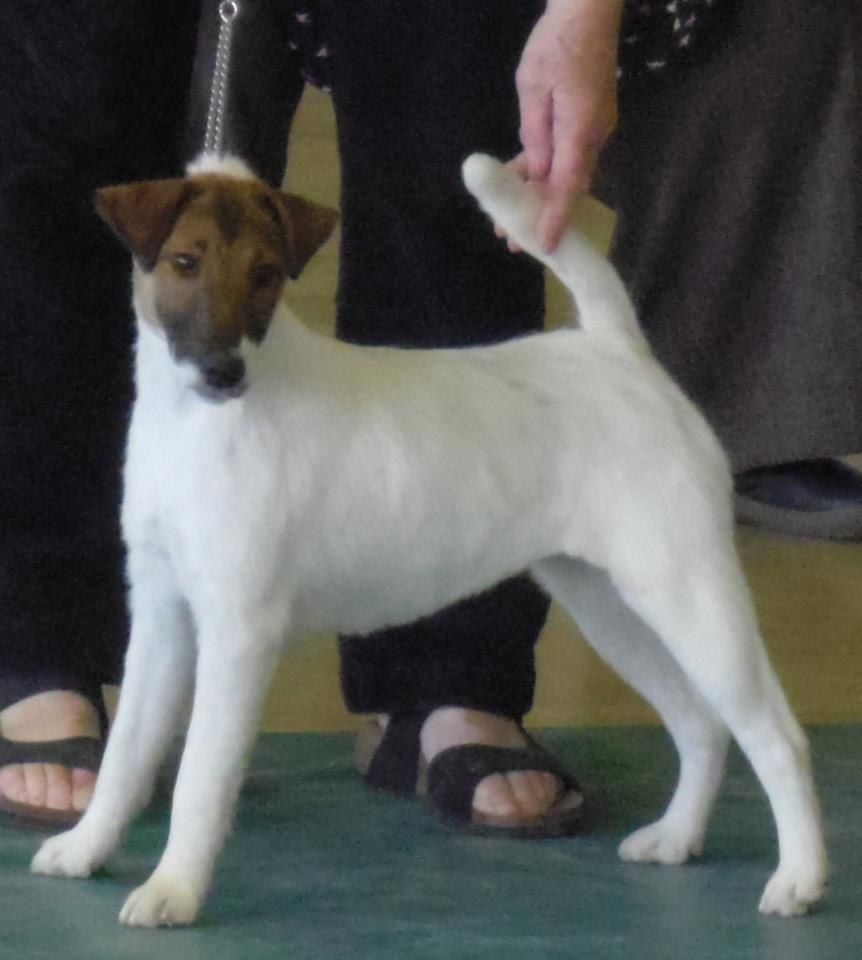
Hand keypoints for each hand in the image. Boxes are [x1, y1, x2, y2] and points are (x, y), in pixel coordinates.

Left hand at [515, 0, 621, 250]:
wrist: (589, 10)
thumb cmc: (557, 43)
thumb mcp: (533, 87)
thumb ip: (535, 135)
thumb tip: (537, 175)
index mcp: (580, 130)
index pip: (568, 185)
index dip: (556, 218)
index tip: (546, 246)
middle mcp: (594, 137)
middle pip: (568, 187)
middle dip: (540, 216)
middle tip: (513, 243)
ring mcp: (595, 130)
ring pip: (567, 174)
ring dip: (540, 198)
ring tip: (509, 221)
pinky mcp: (590, 122)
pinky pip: (568, 158)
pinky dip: (547, 175)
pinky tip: (524, 186)